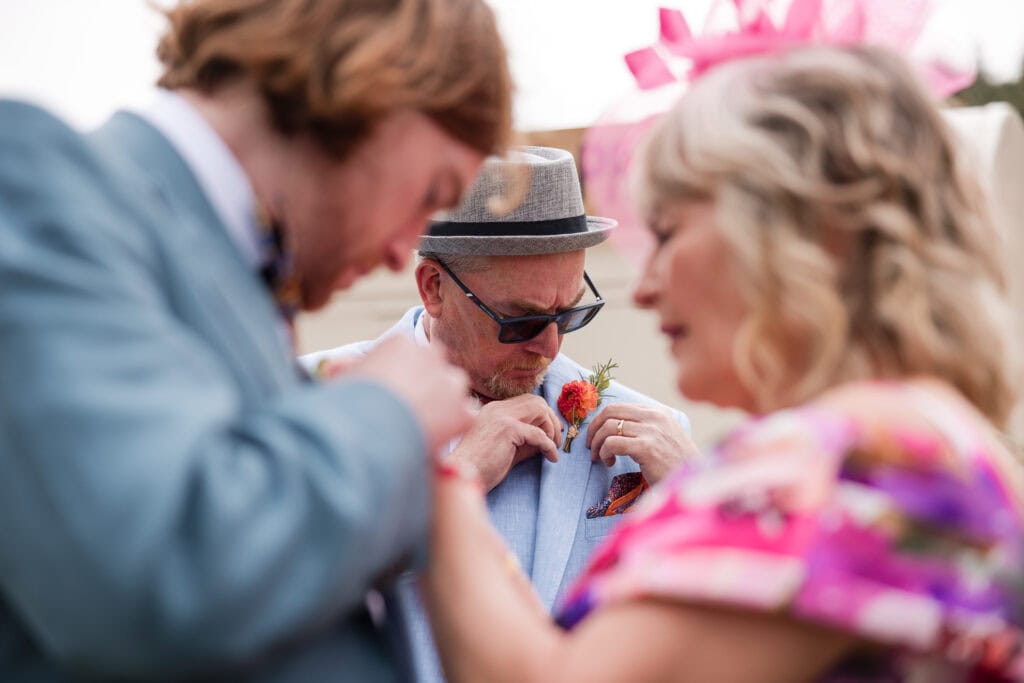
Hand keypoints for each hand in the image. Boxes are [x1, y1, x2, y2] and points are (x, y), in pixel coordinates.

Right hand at [345, 335, 473, 453]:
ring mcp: (450, 383)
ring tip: (422, 425)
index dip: (400, 376)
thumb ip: (346, 369)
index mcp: (401, 343)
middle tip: (411, 408)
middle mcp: (431, 356)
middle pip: (435, 366)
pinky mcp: (463, 412)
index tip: (391, 394)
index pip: (408, 355)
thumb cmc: (349, 404)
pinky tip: (434, 439)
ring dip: (444, 403)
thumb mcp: (341, 379)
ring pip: (454, 389)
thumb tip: (337, 365)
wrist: (369, 430)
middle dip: (427, 384)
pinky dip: (453, 429)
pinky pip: (464, 417)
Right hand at [449, 394, 561, 490]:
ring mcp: (501, 416)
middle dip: (552, 419)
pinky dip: (549, 446)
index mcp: (494, 410)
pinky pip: (539, 434)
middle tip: (557, 440)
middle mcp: (497, 408)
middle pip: (536, 401)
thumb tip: (547, 439)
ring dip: (551, 430)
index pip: (527, 401)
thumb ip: (525, 441)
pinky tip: (551, 458)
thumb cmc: (481, 467)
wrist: (462, 475)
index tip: (552, 433)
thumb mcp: (506, 449)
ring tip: (553, 448)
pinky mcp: (507, 429)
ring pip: (540, 411)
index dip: (544, 416)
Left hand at [586, 403, 699, 482]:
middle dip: (594, 429)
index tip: (596, 435)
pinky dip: (604, 452)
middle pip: (609, 412)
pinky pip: (612, 443)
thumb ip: (644, 427)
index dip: (601, 420)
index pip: (619, 407)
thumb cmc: (676, 464)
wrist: (693, 482)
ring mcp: (651, 430)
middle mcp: (654, 416)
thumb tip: (612, 426)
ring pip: (608, 428)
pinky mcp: (646, 447)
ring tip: (601, 458)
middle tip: (591, 446)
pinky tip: (610, 462)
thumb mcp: (664, 436)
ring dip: (598, 444)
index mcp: (657, 411)